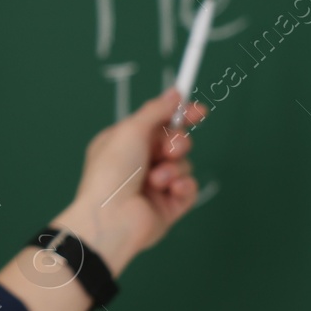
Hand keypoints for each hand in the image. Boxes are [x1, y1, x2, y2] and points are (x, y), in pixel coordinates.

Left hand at [46, 88, 206, 275]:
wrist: (112, 218)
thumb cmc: (112, 172)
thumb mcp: (131, 130)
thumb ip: (156, 111)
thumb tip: (174, 93)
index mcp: (124, 143)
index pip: (157, 124)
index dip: (179, 115)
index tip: (199, 111)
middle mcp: (138, 164)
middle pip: (174, 142)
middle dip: (177, 143)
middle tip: (169, 150)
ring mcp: (154, 186)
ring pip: (183, 165)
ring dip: (173, 169)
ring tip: (156, 180)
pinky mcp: (168, 207)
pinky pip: (188, 189)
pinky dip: (183, 187)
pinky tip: (171, 190)